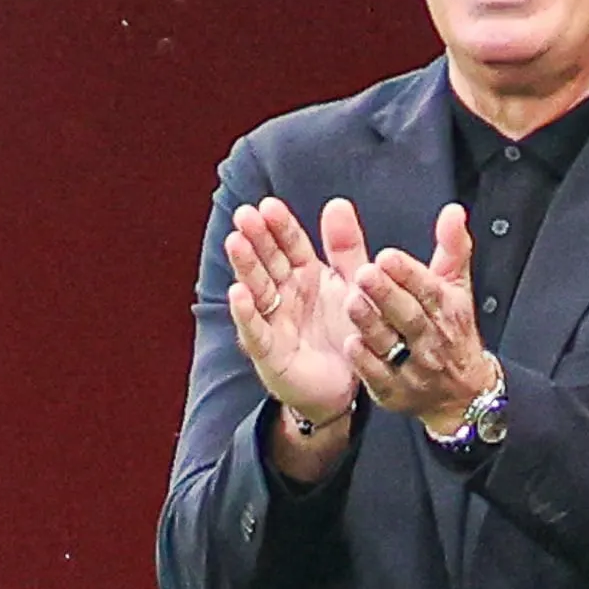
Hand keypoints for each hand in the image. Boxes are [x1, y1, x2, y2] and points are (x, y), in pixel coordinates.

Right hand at [225, 196, 370, 418]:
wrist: (349, 386)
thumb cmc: (346, 331)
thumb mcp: (353, 285)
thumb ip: (346, 247)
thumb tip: (337, 202)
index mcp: (305, 275)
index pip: (290, 245)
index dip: (279, 226)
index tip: (268, 205)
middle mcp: (285, 295)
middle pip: (269, 262)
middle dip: (256, 239)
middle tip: (244, 214)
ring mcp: (274, 322)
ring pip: (257, 289)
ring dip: (246, 267)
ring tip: (235, 242)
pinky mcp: (270, 353)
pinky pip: (257, 330)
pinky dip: (246, 312)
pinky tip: (238, 293)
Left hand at [343, 203, 494, 432]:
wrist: (462, 393)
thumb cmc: (452, 330)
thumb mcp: (458, 289)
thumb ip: (453, 248)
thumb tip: (453, 212)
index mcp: (447, 310)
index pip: (429, 289)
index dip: (409, 274)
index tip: (387, 256)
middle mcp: (432, 339)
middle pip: (410, 316)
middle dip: (388, 294)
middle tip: (364, 272)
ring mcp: (414, 368)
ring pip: (392, 344)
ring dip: (371, 323)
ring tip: (351, 301)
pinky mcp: (395, 392)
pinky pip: (379, 377)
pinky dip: (366, 362)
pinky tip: (350, 344)